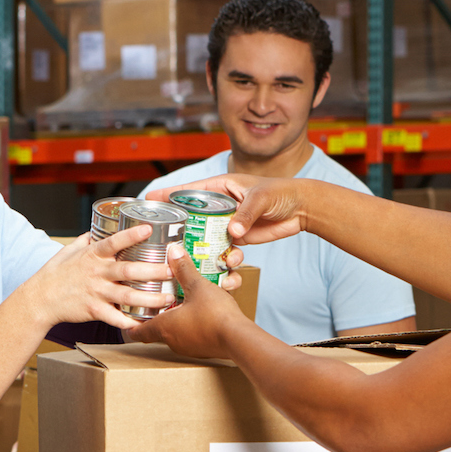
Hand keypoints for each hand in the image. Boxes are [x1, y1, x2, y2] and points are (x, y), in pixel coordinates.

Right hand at [21, 229, 174, 330]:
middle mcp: (97, 273)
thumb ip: (87, 241)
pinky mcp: (94, 310)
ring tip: (168, 298)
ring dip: (150, 298)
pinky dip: (130, 322)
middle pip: (129, 270)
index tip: (149, 229)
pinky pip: (115, 318)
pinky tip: (145, 324)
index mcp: (93, 255)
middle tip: (172, 270)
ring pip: (128, 295)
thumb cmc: (55, 273)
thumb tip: (97, 230)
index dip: (131, 235)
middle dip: (153, 270)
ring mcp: (96, 292)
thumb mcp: (69, 251)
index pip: (114, 242)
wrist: (40, 299)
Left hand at [129, 243, 247, 358]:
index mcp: (164, 327)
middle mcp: (173, 341)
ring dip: (177, 320)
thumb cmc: (214, 314)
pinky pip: (193, 336)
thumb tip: (174, 251)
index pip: (137, 332)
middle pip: (157, 331)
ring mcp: (189, 347)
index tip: (128, 318)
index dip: (131, 325)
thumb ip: (184, 269)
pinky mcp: (203, 349)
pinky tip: (202, 313)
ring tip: (181, 305)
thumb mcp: (197, 286)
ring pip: (176, 332)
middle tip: (156, 304)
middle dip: (157, 317)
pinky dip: (193, 325)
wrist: (239, 338)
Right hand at [145, 175, 307, 245]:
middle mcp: (220, 205)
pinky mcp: (239, 238)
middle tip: (170, 243)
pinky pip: (224, 251)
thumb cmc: (281, 192)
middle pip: (192, 217)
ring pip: (207, 238)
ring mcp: (228, 223)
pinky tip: (232, 264)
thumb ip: (245, 214)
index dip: (168, 194)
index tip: (148, 199)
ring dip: (206, 251)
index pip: (189, 190)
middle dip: (182, 230)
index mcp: (221, 187)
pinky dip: (226, 260)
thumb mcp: (261, 198)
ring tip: (213, 257)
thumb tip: (233, 233)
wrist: (302, 208)